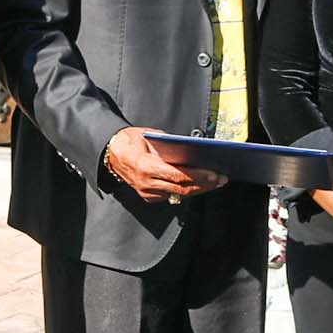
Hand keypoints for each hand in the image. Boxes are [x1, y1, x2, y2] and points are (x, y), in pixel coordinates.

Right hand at [106, 127, 227, 203]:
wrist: (111, 153)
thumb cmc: (130, 141)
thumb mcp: (150, 136)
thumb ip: (171, 146)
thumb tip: (193, 151)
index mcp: (146, 166)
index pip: (178, 175)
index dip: (199, 176)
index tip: (214, 174)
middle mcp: (146, 182)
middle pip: (182, 188)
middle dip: (204, 184)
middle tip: (221, 179)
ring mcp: (147, 192)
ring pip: (179, 194)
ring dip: (199, 189)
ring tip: (215, 182)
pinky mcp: (148, 197)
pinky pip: (172, 195)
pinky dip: (186, 190)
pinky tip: (199, 185)